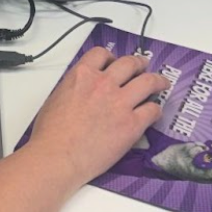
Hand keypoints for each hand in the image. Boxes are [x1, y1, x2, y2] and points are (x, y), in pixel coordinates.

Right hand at [27, 47, 167, 188]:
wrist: (57, 157)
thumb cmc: (50, 134)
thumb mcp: (56, 98)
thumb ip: (73, 88)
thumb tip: (81, 92)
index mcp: (82, 75)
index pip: (102, 54)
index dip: (111, 57)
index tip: (114, 62)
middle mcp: (104, 84)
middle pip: (130, 63)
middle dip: (139, 64)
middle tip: (142, 68)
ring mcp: (120, 103)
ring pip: (148, 82)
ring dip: (157, 81)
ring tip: (161, 83)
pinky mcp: (132, 124)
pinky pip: (152, 110)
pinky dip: (155, 110)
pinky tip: (154, 113)